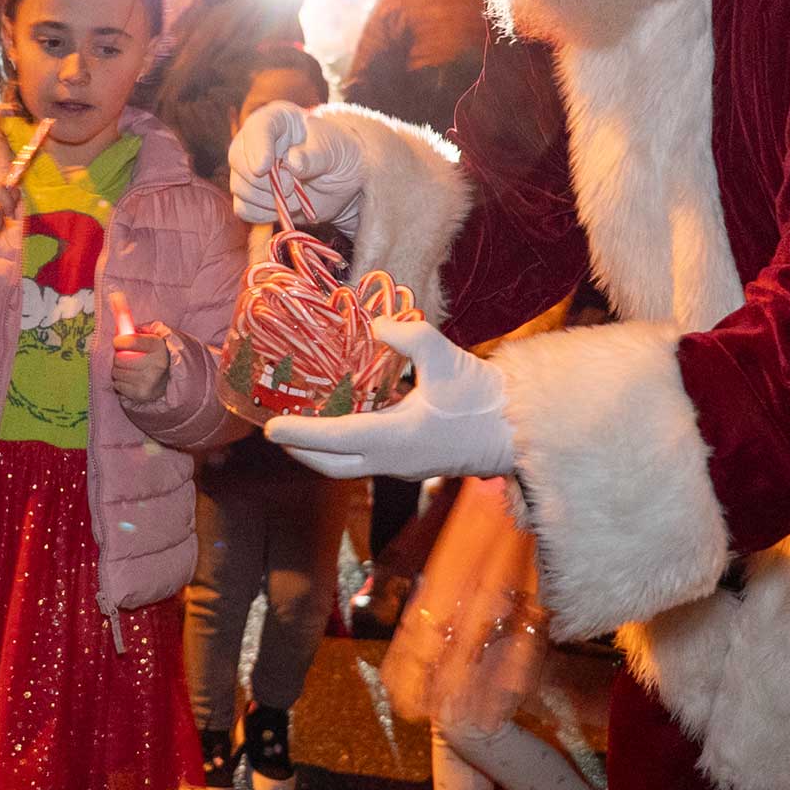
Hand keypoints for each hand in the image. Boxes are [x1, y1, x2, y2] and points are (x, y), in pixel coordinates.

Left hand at [108, 290, 169, 404]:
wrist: (173, 378)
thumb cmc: (155, 351)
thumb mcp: (151, 333)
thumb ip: (132, 319)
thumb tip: (114, 297)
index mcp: (158, 347)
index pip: (130, 341)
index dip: (120, 341)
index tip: (119, 342)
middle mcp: (155, 365)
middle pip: (120, 359)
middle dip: (120, 356)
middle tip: (128, 356)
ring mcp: (149, 382)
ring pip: (117, 372)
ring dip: (119, 369)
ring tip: (131, 368)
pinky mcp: (142, 395)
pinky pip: (118, 386)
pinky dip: (121, 382)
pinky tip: (132, 379)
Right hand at [228, 101, 364, 232]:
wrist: (343, 182)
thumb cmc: (339, 155)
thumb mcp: (335, 150)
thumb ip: (315, 155)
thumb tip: (292, 163)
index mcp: (277, 120)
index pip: (257, 127)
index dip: (257, 147)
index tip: (265, 167)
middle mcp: (257, 142)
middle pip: (238, 159)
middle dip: (264, 181)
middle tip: (292, 188)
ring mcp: (250, 169)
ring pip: (240, 187)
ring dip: (268, 200)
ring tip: (296, 198)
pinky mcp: (252, 195)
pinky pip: (244, 209)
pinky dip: (263, 214)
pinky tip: (284, 208)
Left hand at [265, 318, 511, 479]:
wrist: (520, 431)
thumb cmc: (483, 398)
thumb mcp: (446, 357)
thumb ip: (409, 336)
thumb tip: (377, 323)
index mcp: (394, 439)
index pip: (333, 439)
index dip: (299, 433)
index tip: (269, 428)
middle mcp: (392, 460)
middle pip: (332, 465)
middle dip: (302, 450)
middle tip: (278, 431)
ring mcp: (404, 467)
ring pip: (350, 465)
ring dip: (324, 450)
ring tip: (304, 427)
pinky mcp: (415, 464)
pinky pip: (369, 459)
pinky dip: (348, 446)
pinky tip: (347, 422)